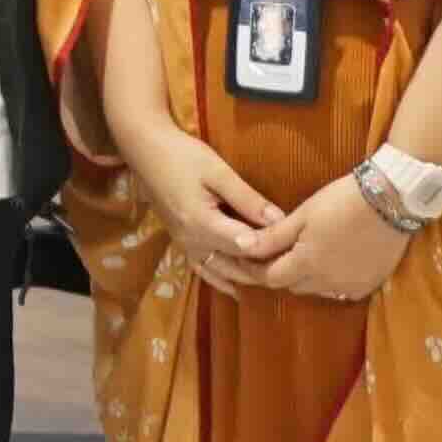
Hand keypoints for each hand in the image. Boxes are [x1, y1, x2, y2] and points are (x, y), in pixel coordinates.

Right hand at [122, 127, 295, 294]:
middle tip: (293, 268)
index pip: (246, 247)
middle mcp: (193, 241)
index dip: (272, 249)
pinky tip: (237, 290)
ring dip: (246, 277)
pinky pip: (203, 270)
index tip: (295, 248)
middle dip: (264, 268)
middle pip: (236, 265)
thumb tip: (280, 220)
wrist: (145, 151)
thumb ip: (249, 199)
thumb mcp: (219, 172)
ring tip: (274, 280)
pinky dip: (221, 281)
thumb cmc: (182, 156)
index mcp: (203, 223)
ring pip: (221, 272)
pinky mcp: (181, 241)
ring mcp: (185, 244)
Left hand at [244, 172, 415, 303]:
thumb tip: (241, 247)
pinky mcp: (369, 284)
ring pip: (316, 288)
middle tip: (272, 252)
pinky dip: (329, 279)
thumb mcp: (302, 216)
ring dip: (305, 276)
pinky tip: (330, 260)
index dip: (254, 269)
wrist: (392, 199)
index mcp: (307, 265)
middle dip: (279, 271)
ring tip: (302, 253)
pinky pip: (340, 289)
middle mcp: (328, 283)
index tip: (244, 257)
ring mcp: (351, 286)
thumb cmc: (341, 201)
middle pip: (292, 284)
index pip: (270, 278)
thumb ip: (271, 237)